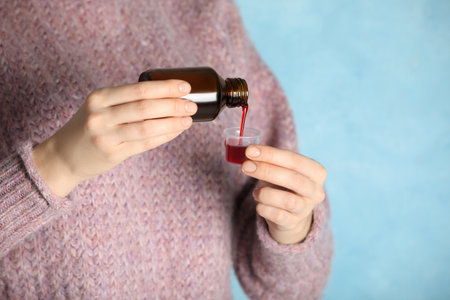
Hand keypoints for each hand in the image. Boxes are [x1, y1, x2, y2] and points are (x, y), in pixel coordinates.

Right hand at [33, 80, 196, 196]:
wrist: (64, 155)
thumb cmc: (90, 126)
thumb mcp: (100, 106)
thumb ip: (125, 99)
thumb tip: (166, 94)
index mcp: (99, 97)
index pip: (139, 89)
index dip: (165, 88)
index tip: (185, 86)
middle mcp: (101, 115)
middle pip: (145, 107)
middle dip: (173, 105)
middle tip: (192, 105)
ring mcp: (106, 136)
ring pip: (147, 127)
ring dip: (172, 122)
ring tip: (189, 119)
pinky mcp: (113, 153)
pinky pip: (145, 144)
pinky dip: (164, 136)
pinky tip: (176, 131)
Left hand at [241, 145, 326, 244]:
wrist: (291, 214)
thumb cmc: (283, 184)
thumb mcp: (280, 169)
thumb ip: (268, 161)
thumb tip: (249, 152)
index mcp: (316, 172)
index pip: (295, 160)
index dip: (271, 154)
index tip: (250, 150)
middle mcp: (316, 191)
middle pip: (294, 179)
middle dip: (267, 171)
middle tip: (246, 166)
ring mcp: (306, 209)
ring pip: (288, 201)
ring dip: (266, 194)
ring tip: (255, 192)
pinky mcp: (294, 223)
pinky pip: (278, 216)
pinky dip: (264, 208)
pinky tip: (259, 205)